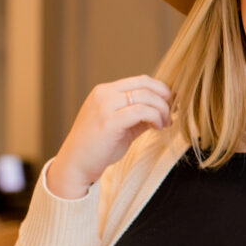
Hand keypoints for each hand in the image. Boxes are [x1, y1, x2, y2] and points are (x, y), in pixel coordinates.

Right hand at [48, 75, 172, 198]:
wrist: (75, 165)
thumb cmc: (98, 147)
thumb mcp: (122, 125)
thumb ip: (140, 114)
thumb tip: (166, 108)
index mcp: (105, 91)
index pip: (141, 80)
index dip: (161, 90)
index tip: (170, 105)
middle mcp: (103, 94)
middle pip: (146, 85)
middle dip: (164, 98)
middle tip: (171, 114)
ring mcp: (104, 106)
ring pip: (146, 97)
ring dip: (162, 110)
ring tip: (164, 124)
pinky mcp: (109, 121)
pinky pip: (141, 111)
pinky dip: (155, 118)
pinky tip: (157, 128)